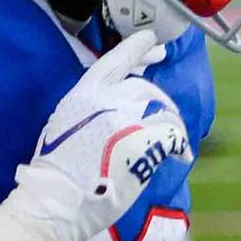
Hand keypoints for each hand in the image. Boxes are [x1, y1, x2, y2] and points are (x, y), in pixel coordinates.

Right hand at [14, 30, 187, 240]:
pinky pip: (174, 135)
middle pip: (145, 88)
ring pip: (164, 110)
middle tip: (164, 119)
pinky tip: (181, 154)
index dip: (135, 48)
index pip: (115, 60)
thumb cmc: (58, 170)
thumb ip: (91, 107)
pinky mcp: (145, 143)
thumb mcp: (66, 122)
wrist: (59, 199)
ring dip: (171, 125)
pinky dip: (181, 145)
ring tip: (172, 143)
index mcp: (84, 93)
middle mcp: (108, 100)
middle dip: (159, 103)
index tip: (150, 40)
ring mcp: (129, 120)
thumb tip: (115, 104)